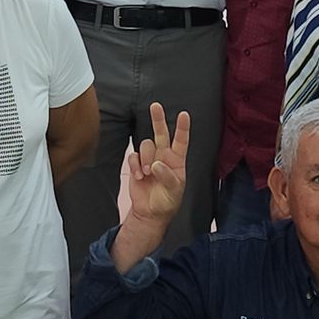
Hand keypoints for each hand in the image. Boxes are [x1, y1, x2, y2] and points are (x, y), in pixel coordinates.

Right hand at [124, 102, 188, 226]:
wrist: (150, 212)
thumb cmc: (167, 201)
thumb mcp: (174, 191)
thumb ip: (166, 176)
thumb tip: (155, 164)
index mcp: (177, 160)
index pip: (181, 141)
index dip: (183, 128)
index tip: (184, 115)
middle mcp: (164, 156)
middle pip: (161, 133)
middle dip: (158, 119)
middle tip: (156, 106)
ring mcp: (150, 159)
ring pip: (146, 145)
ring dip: (146, 158)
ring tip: (147, 173)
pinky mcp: (137, 165)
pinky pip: (134, 156)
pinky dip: (135, 165)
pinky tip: (139, 177)